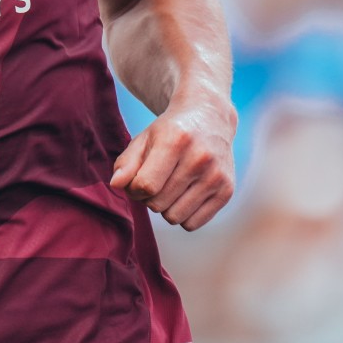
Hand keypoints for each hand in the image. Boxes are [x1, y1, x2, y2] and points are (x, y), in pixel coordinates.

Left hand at [110, 89, 236, 230]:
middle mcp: (200, 158)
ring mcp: (216, 176)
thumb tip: (116, 185)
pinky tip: (185, 195)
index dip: (134, 189)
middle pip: (158, 204)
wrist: (209, 118)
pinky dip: (183, 215)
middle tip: (155, 181)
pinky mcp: (227, 191)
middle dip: (149, 197)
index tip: (137, 180)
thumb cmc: (170, 131)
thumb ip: (126, 163)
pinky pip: (192, 224)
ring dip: (166, 208)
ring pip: (174, 217)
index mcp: (175, 141)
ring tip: (170, 187)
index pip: (146, 185)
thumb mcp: (144, 139)